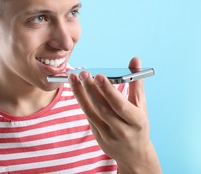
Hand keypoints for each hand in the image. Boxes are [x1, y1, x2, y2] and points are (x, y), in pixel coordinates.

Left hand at [69, 57, 160, 172]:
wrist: (134, 155)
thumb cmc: (137, 124)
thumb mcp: (141, 105)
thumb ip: (136, 82)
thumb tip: (135, 59)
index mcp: (136, 121)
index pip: (120, 105)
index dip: (109, 91)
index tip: (100, 75)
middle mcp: (122, 130)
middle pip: (103, 108)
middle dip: (91, 89)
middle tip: (83, 73)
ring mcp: (108, 135)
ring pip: (91, 112)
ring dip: (81, 94)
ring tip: (74, 77)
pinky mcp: (98, 137)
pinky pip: (88, 116)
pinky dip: (82, 102)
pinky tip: (76, 88)